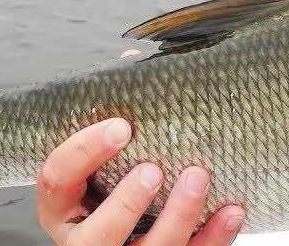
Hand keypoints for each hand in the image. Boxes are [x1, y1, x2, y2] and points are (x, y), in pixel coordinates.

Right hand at [37, 118, 245, 244]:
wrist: (134, 230)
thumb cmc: (115, 181)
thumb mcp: (104, 155)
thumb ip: (113, 116)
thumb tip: (131, 60)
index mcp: (63, 207)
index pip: (56, 180)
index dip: (83, 152)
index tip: (120, 125)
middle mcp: (86, 239)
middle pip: (96, 236)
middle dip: (126, 203)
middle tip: (153, 168)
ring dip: (177, 217)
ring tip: (198, 177)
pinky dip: (214, 237)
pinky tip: (232, 210)